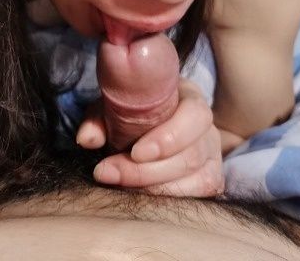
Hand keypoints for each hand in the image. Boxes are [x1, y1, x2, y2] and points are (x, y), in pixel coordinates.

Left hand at [76, 32, 224, 197]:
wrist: (147, 130)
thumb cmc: (133, 114)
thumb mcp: (114, 107)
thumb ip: (99, 118)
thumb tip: (87, 139)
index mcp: (190, 99)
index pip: (195, 116)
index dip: (168, 138)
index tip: (135, 152)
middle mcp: (208, 128)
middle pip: (191, 154)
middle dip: (147, 171)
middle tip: (109, 174)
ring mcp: (212, 157)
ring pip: (198, 180)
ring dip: (155, 188)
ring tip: (119, 186)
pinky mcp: (210, 182)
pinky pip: (200, 198)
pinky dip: (169, 201)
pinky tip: (141, 198)